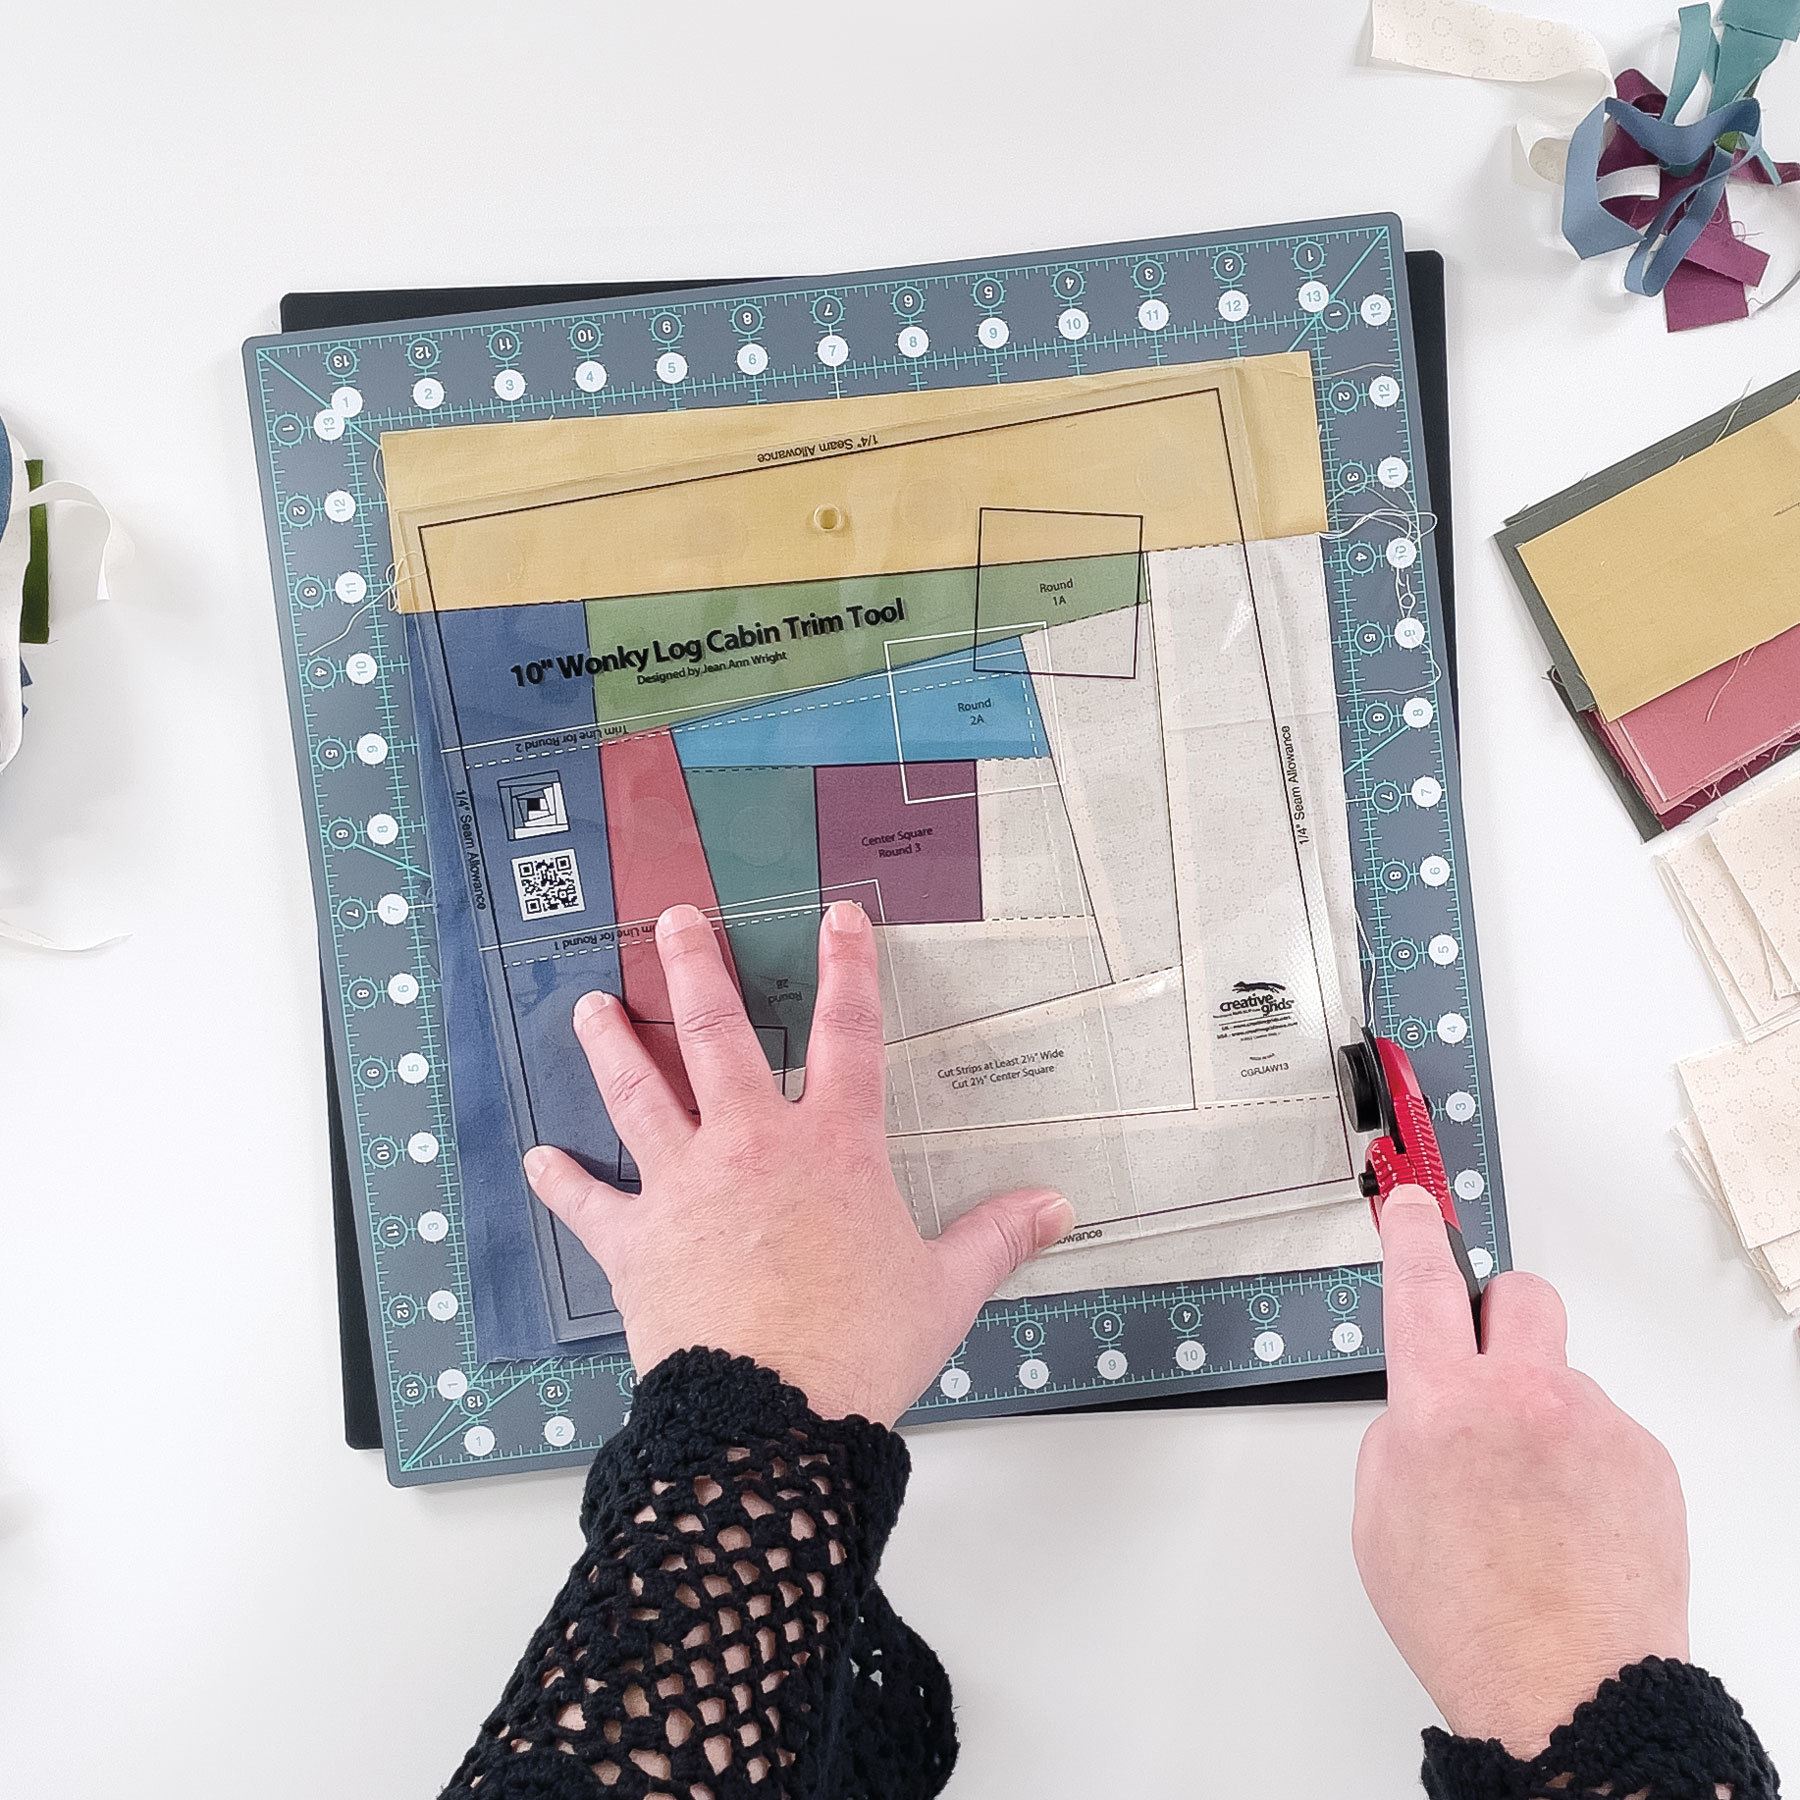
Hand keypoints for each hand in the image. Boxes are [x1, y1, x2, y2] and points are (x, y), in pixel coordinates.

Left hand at [524, 900, 1073, 1425]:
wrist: (773, 1417)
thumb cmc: (860, 1348)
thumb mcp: (945, 1289)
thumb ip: (996, 1238)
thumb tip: (1056, 1208)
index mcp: (833, 1150)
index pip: (848, 1036)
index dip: (849, 970)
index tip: (838, 917)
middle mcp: (752, 1149)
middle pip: (716, 1038)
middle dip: (693, 971)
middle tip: (672, 922)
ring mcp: (684, 1189)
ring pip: (639, 1095)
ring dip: (612, 1046)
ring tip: (589, 1005)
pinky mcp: (636, 1244)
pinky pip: (589, 1204)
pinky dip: (562, 1182)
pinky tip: (537, 1160)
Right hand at [1352, 1186, 1689, 1755]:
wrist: (1571, 1695)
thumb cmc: (1470, 1624)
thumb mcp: (1379, 1522)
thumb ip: (1397, 1439)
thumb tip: (1425, 1416)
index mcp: (1440, 1407)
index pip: (1420, 1283)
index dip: (1411, 1231)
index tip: (1414, 1204)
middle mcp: (1522, 1398)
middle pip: (1520, 1294)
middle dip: (1499, 1310)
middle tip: (1487, 1359)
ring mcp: (1593, 1425)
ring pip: (1564, 1377)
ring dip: (1544, 1414)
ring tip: (1533, 1501)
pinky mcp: (1647, 1460)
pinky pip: (1606, 1432)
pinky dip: (1586, 1464)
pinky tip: (1570, 1525)